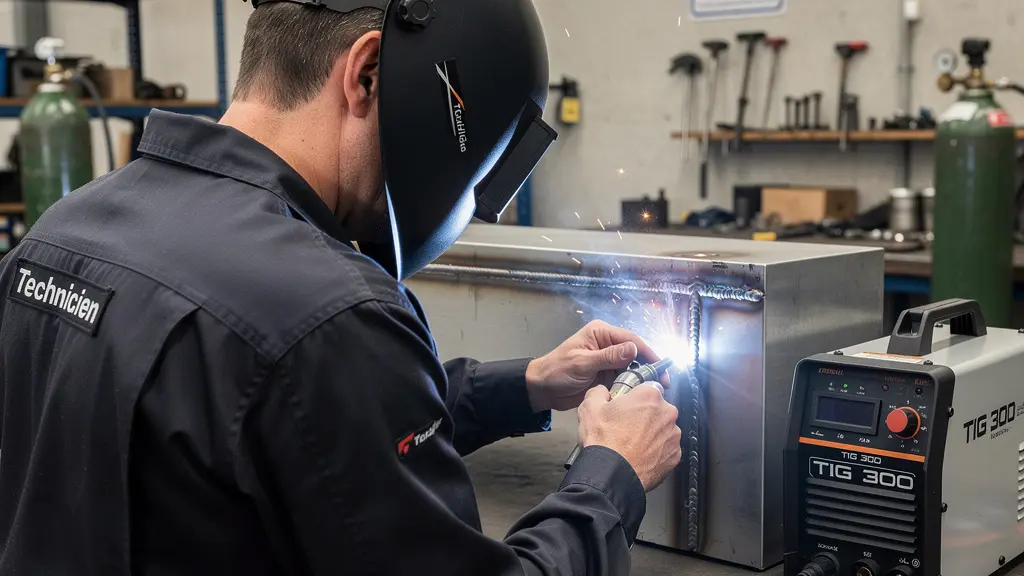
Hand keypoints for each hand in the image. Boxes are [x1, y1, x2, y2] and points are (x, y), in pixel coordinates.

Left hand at [525, 321, 659, 411]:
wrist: (542, 389)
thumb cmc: (557, 371)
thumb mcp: (582, 363)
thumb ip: (608, 357)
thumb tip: (634, 349)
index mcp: (601, 333)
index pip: (630, 339)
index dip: (648, 353)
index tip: (660, 367)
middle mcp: (607, 344)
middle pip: (635, 353)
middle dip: (648, 367)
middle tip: (662, 384)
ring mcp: (608, 360)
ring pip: (632, 368)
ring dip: (641, 379)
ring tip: (653, 392)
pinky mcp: (607, 375)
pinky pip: (624, 379)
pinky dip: (632, 386)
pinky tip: (639, 394)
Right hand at [577, 385, 681, 491]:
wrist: (612, 475)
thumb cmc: (604, 442)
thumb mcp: (589, 408)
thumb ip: (598, 392)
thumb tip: (602, 392)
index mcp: (649, 396)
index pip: (645, 389)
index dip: (634, 399)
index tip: (625, 408)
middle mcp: (667, 413)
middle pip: (656, 409)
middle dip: (644, 416)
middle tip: (626, 427)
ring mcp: (673, 435)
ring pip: (662, 429)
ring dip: (651, 434)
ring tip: (631, 444)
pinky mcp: (674, 456)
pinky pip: (666, 449)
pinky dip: (656, 451)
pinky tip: (640, 455)